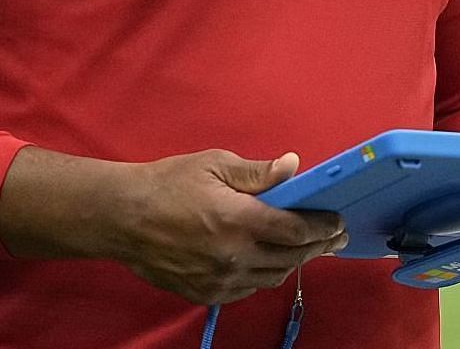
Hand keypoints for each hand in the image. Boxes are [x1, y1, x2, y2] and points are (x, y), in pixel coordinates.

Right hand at [110, 150, 347, 304]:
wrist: (121, 218)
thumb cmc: (168, 184)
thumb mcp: (215, 165)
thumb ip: (259, 172)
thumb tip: (294, 167)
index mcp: (239, 220)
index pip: (296, 230)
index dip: (323, 226)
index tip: (338, 221)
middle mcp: (234, 255)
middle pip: (291, 257)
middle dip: (318, 246)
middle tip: (335, 237)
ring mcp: (220, 280)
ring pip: (273, 276)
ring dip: (294, 262)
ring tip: (309, 249)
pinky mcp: (206, 294)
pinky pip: (248, 289)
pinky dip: (265, 275)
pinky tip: (272, 262)